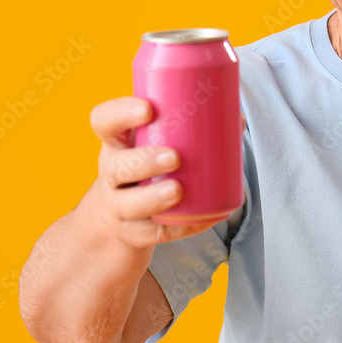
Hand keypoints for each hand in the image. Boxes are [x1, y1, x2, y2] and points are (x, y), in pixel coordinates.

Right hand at [86, 96, 244, 250]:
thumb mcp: (153, 145)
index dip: (120, 113)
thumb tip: (237, 118)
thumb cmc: (145, 168)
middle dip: (145, 161)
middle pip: (117, 166)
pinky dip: (183, 227)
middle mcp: (112, 174)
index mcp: (117, 143)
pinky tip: (204, 219)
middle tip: (174, 157)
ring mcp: (118, 206)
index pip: (104, 121)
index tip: (148, 109)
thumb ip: (190, 129)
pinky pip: (156, 232)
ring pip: (129, 205)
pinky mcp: (134, 233)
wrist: (115, 219)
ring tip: (177, 190)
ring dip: (153, 198)